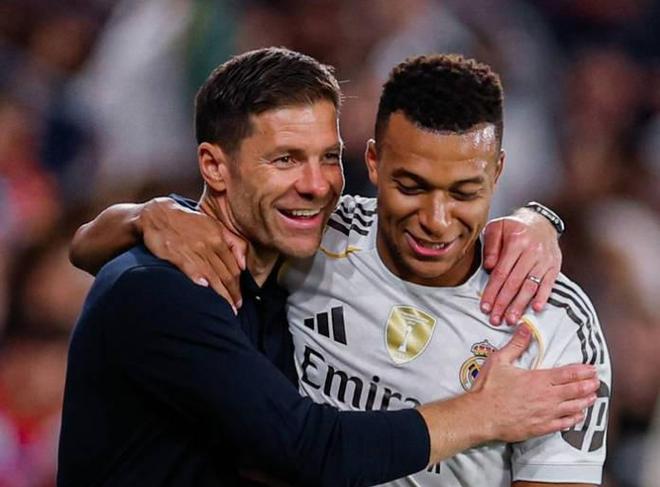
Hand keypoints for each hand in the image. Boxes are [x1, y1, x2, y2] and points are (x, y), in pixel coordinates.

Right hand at [138, 198, 246, 310]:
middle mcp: (208, 245)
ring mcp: (193, 250)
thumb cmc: (188, 222)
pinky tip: (206, 290)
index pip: (233, 267)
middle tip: (236, 308)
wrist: (159, 215)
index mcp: (219, 239)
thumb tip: (244, 265)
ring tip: (227, 309)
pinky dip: (199, 279)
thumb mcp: (214, 225)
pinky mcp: (177, 254)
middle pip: (226, 274)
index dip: (239, 285)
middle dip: (233, 294)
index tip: (239, 297)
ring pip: (213, 276)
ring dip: (221, 294)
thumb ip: (233, 243)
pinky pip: (191, 268)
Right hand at [472, 325, 597, 441]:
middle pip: (575, 390)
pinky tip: (578, 415)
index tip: (591, 368)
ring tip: (593, 397)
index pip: (568, 373)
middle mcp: (547, 397)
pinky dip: (574, 419)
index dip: (582, 371)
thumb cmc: (488, 388)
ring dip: (586, 401)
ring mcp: (546, 414)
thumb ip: (516, 344)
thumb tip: (526, 327)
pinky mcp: (541, 428)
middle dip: (589, 385)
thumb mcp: (499, 360)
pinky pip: (564, 424)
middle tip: (597, 381)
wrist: (481, 416)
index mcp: (538, 379)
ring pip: (574, 407)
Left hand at [481, 209, 561, 325]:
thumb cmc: (514, 227)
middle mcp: (532, 251)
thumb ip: (491, 246)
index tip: (485, 306)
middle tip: (496, 319)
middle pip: (515, 282)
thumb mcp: (497, 227)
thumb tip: (489, 266)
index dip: (492, 291)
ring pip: (531, 286)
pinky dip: (543, 297)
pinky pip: (549, 284)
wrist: (540, 221)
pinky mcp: (555, 266)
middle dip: (504, 303)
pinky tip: (535, 309)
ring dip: (520, 305)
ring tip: (511, 319)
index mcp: (516, 242)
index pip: (501, 272)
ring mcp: (545, 260)